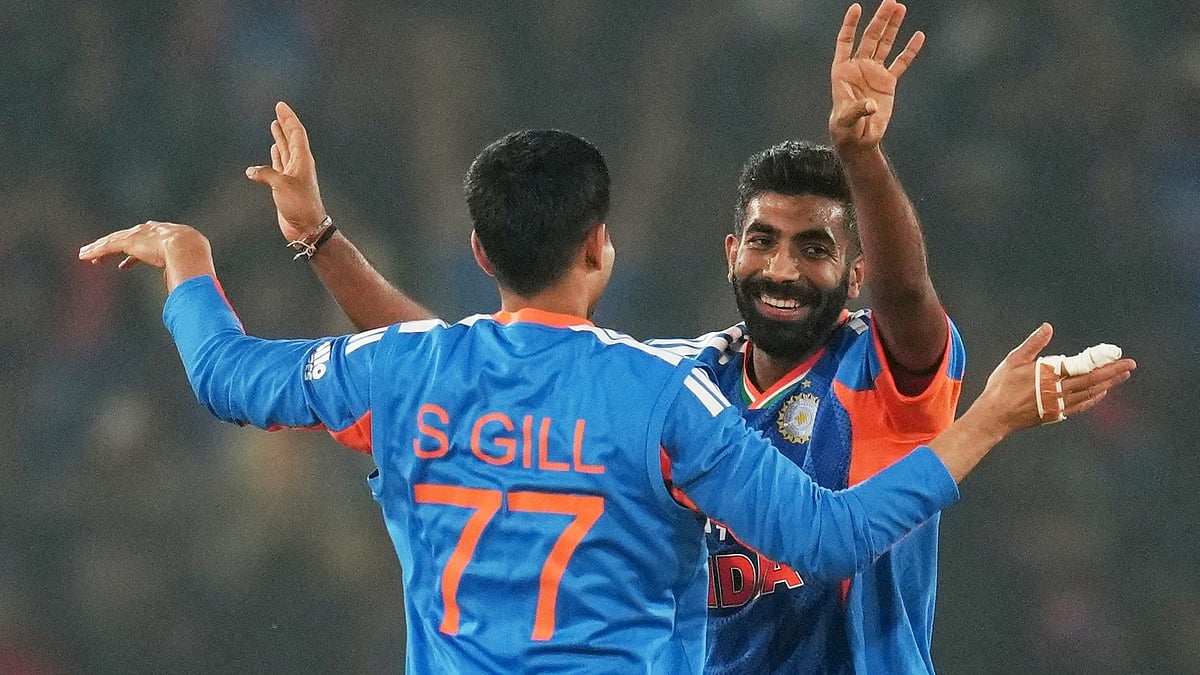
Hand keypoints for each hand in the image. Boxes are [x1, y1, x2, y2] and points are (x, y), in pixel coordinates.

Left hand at [78, 221, 214, 289]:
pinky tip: (84, 256)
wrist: (189, 250)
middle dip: (114, 247)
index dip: (134, 255)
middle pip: (128, 239)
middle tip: (101, 257)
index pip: (147, 244)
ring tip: (86, 255)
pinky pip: (109, 245)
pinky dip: (96, 250)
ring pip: (115, 241)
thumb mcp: (189, 272)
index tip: (125, 264)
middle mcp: (153, 232)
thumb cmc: (196, 263)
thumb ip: (183, 284)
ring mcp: (142, 235)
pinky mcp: (130, 240)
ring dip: (99, 248)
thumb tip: (189, 303)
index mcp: (169, 238)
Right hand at [245, 101, 327, 241]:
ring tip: (274, 126)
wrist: (306, 227)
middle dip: (284, 124)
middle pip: (291, 138)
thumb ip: (266, 174)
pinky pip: (279, 165)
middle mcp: (298, 165)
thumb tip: (252, 171)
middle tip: (277, 111)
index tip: (280, 105)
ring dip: (280, 138)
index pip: (296, 132)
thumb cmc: (299, 205)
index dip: (288, 118)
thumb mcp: (282, 185)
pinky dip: (273, 157)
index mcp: (302, 160)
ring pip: (285, 151)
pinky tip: (271, 151)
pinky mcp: (285, 185)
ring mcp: (292, 175)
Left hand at [828, 1, 924, 151]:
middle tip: (890, 2)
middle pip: (870, 38)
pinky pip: (900, 63)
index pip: (845, 41)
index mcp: (842, 71)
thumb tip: (872, 105)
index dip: (850, 25)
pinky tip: (918, 36)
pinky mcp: (888, 82)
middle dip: (880, 20)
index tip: (856, 8)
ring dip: (892, 27)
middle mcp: (858, 67)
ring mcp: (874, 72)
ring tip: (900, 8)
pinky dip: (909, 50)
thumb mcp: (847, 120)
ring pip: (884, 44)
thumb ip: (857, 110)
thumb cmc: (845, 128)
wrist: (858, 138)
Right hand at [971, 324, 1136, 435]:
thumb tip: (1048, 327)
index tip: (1116, 353)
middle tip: (1130, 365)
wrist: (995, 416)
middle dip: (1113, 372)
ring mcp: (1059, 404)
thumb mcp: (1013, 360)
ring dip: (1109, 384)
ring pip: (1091, 393)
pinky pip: (1082, 405)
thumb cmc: (1001, 386)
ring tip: (1122, 376)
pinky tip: (1102, 393)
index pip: (1083, 366)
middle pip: (1092, 381)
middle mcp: (1058, 391)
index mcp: (1049, 375)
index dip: (1101, 360)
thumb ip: (1033, 344)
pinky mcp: (1056, 413)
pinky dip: (1094, 398)